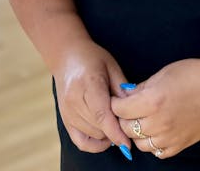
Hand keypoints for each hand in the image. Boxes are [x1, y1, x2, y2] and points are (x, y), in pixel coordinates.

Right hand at [53, 40, 133, 156]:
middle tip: (128, 124)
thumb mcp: (111, 66)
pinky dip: (94, 144)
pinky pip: (80, 141)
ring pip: (91, 135)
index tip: (128, 143)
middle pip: (98, 127)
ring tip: (117, 124)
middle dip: (115, 131)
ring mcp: (67, 111)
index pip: (102, 114)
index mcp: (88, 83)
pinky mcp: (64, 119)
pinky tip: (105, 137)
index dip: (115, 131)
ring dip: (106, 136)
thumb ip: (122, 88)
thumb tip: (134, 109)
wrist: (66, 56)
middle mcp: (74, 100)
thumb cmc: (92, 58)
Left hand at [111, 58, 199, 158]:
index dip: (115, 103)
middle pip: (126, 128)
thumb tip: (126, 95)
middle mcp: (158, 122)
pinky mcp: (180, 146)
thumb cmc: (195, 74)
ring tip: (143, 119)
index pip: (119, 109)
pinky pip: (157, 152)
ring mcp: (169, 137)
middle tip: (128, 109)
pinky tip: (157, 130)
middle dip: (123, 118)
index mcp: (152, 101)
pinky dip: (153, 143)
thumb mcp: (165, 73)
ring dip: (136, 133)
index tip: (116, 99)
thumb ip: (142, 87)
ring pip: (139, 143)